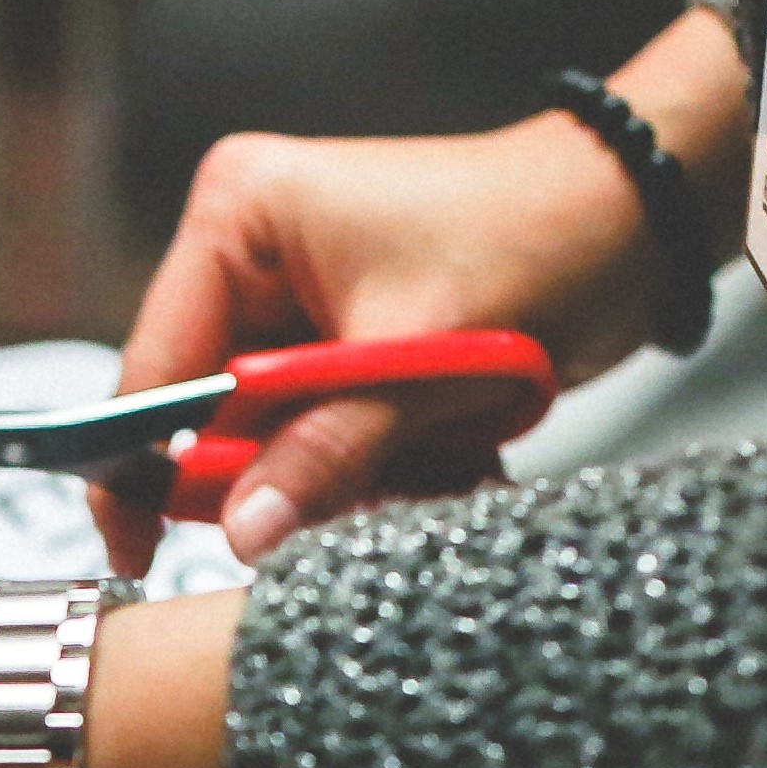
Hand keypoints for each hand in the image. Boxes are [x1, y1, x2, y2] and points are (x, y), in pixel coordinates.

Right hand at [103, 5, 750, 574]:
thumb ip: (325, 453)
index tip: (134, 549)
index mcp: (240, 217)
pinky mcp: (352, 343)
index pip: (155, 364)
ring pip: (285, 439)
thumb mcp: (418, 361)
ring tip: (441, 447)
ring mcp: (303, 301)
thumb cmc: (533, 240)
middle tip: (368, 481)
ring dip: (358, 469)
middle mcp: (256, 252)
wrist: (633, 225)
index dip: (141, 464)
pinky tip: (455, 443)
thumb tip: (243, 531)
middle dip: (294, 468)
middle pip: (218, 413)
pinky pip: (337, 438)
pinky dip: (391, 460)